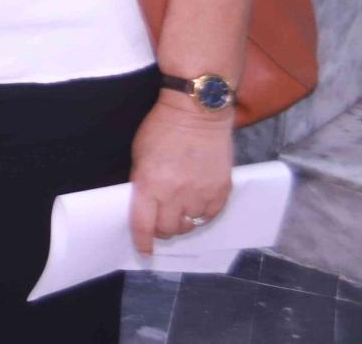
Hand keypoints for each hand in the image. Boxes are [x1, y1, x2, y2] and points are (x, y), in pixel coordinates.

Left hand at [128, 95, 232, 253]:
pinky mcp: (222, 190)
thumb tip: (147, 205)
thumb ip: (143, 182)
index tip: (144, 250)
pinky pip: (210, 215)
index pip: (144, 224)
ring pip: (190, 224)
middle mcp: (176, 194)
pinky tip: (197, 203)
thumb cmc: (161, 127)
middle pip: (169, 229)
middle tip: (162, 221)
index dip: (143, 241)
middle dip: (163, 229)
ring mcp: (201, 193)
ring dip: (183, 221)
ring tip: (180, 209)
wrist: (197, 112)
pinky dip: (202, 214)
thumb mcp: (139, 155)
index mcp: (150, 184)